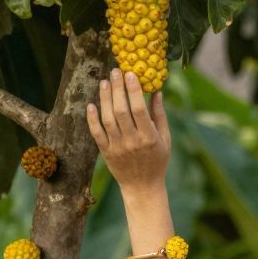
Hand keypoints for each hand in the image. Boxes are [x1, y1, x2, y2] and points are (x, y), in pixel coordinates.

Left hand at [86, 71, 171, 193]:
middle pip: (121, 111)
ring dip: (105, 99)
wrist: (142, 187)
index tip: (130, 74)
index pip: (139, 109)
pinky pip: (96, 133)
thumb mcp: (165, 139)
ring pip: (108, 119)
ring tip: (104, 82)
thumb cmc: (157, 161)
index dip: (134, 90)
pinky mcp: (106, 152)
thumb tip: (156, 91)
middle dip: (118, 89)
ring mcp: (117, 147)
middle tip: (115, 71)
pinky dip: (92, 118)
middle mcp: (132, 142)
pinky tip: (92, 104)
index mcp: (149, 138)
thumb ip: (160, 115)